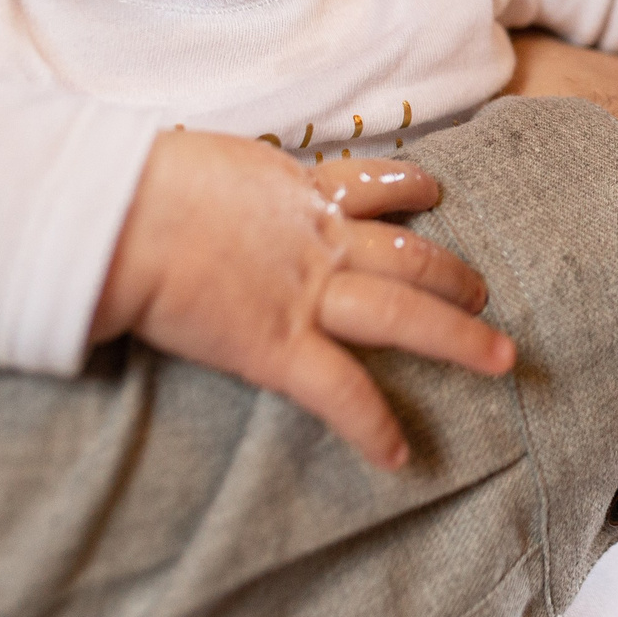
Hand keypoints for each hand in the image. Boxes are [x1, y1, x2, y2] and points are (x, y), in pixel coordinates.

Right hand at [93, 130, 516, 469]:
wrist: (119, 217)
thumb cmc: (138, 179)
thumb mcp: (201, 160)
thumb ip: (226, 178)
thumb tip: (200, 176)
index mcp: (298, 191)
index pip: (370, 184)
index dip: (407, 186)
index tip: (431, 190)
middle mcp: (319, 240)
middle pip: (410, 256)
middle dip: (452, 276)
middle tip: (483, 293)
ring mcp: (307, 294)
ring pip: (405, 313)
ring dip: (456, 337)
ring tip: (497, 356)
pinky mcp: (278, 347)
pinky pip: (341, 392)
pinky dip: (373, 426)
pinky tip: (400, 456)